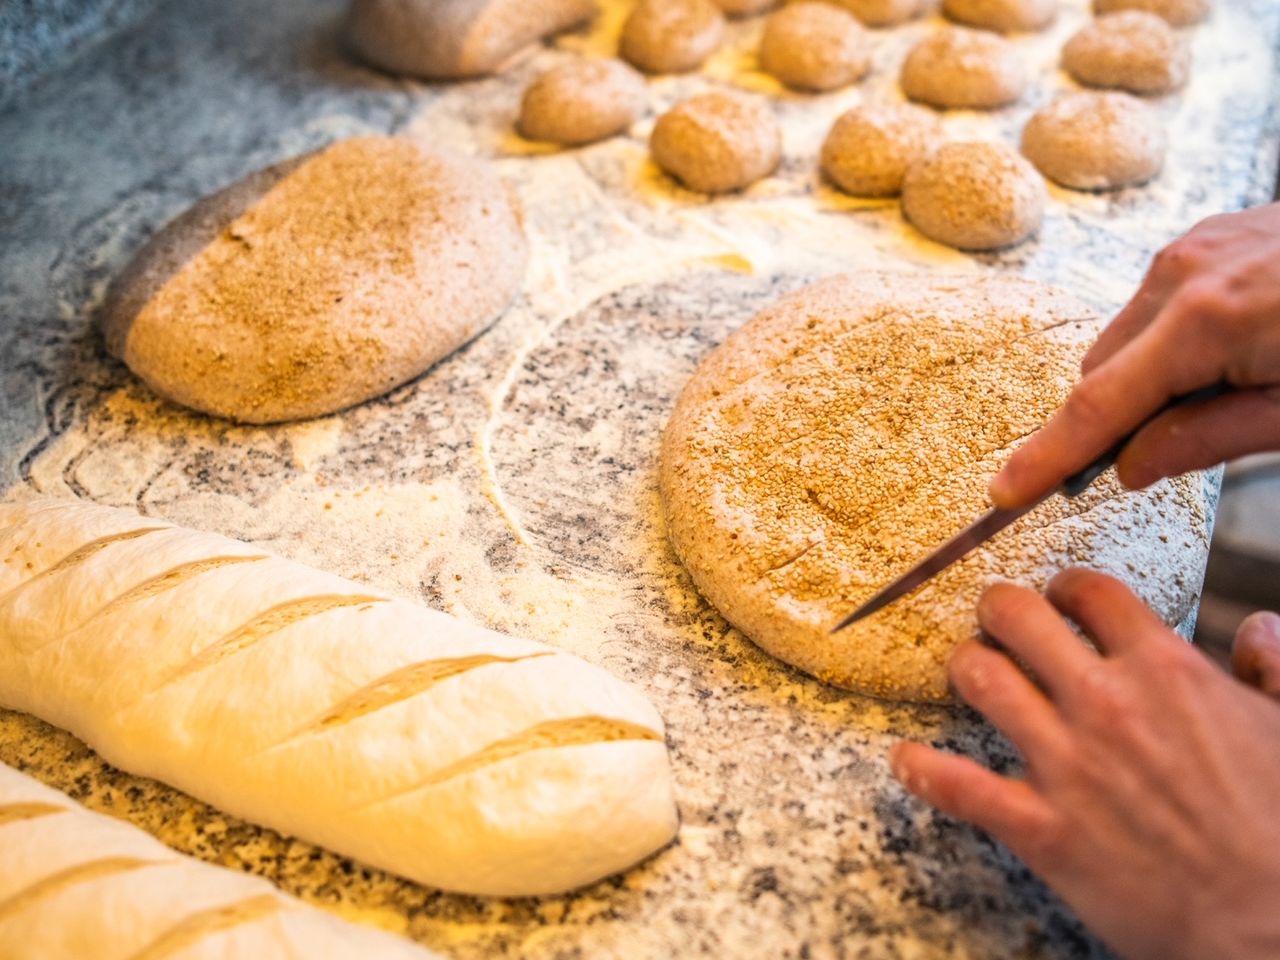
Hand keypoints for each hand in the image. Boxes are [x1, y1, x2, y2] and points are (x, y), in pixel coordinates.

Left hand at [891, 569, 1279, 959]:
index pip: (1090, 593)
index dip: (1067, 588)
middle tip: (998, 619)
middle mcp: (1105, 704)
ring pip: (980, 680)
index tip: (1060, 598)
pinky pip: (958, 787)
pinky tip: (906, 759)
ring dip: (966, 667)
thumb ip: (1274, 670)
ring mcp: (1066, 765)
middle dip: (999, 609)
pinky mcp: (1041, 828)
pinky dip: (923, 769)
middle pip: (1017, 619)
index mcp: (1165, 672)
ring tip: (969, 669)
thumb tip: (1259, 629)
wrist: (1274, 926)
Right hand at [990, 202, 1279, 508]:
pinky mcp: (1208, 234)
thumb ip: (1206, 440)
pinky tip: (1231, 352)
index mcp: (1204, 320)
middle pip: (1100, 370)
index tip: (1002, 495)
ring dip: (1144, 379)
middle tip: (1168, 450)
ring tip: (1228, 388)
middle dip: (1112, 419)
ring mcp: (1192, 245)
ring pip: (1124, 338)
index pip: (1096, 406)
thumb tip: (1129, 467)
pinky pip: (1155, 305)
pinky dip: (1168, 343)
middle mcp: (1180, 272)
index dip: (1045, 457)